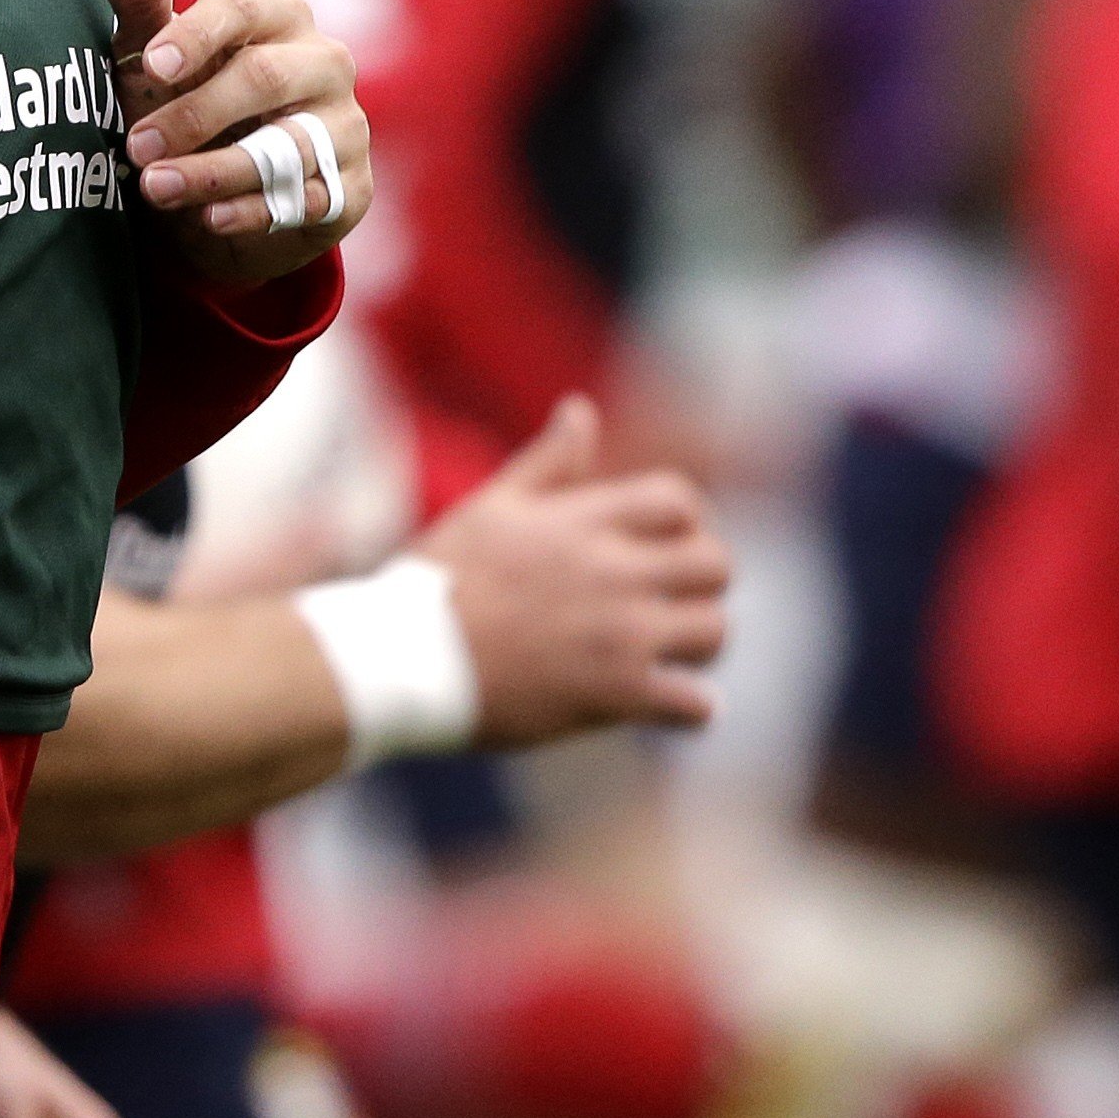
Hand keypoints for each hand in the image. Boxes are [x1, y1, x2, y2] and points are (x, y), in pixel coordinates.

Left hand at [96, 0, 367, 286]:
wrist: (218, 205)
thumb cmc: (186, 109)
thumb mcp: (154, 61)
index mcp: (279, 16)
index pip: (242, 8)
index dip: (195, 35)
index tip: (152, 63)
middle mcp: (324, 62)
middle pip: (263, 77)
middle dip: (193, 114)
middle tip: (136, 146)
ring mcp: (345, 127)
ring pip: (285, 147)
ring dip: (212, 172)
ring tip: (155, 188)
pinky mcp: (350, 189)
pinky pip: (306, 200)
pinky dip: (252, 212)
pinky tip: (209, 220)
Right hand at [411, 398, 731, 742]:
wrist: (403, 658)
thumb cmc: (440, 578)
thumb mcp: (493, 506)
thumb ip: (549, 462)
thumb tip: (580, 410)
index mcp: (583, 521)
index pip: (681, 502)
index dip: (688, 521)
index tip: (669, 544)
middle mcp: (612, 572)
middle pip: (716, 564)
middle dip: (706, 580)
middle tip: (679, 599)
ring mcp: (618, 636)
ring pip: (715, 632)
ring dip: (702, 642)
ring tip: (676, 652)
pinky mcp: (614, 695)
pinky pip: (693, 704)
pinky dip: (692, 707)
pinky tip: (671, 703)